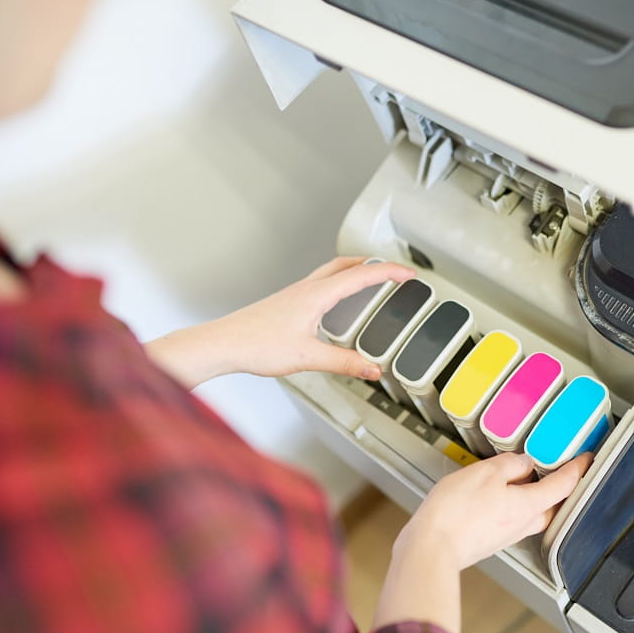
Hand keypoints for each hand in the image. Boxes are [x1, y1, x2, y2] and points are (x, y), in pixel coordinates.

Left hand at [145, 257, 414, 387]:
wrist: (224, 344)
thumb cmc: (256, 345)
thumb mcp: (308, 357)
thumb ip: (344, 363)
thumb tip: (372, 368)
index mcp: (317, 295)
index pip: (362, 275)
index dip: (389, 273)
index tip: (409, 274)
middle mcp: (306, 289)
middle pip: (347, 265)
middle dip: (374, 264)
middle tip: (393, 270)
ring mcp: (295, 294)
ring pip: (331, 272)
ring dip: (355, 270)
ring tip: (371, 278)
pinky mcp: (287, 303)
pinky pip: (320, 284)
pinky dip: (337, 283)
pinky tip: (335, 302)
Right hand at [371, 452, 591, 632]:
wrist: (431, 548)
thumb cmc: (456, 513)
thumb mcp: (485, 473)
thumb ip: (510, 465)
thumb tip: (524, 464)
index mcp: (529, 505)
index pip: (564, 485)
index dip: (578, 468)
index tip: (586, 458)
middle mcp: (523, 524)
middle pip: (551, 505)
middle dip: (558, 487)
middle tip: (558, 468)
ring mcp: (506, 535)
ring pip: (531, 513)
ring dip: (533, 496)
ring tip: (523, 478)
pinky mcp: (490, 540)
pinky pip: (510, 519)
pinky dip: (510, 505)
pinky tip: (495, 495)